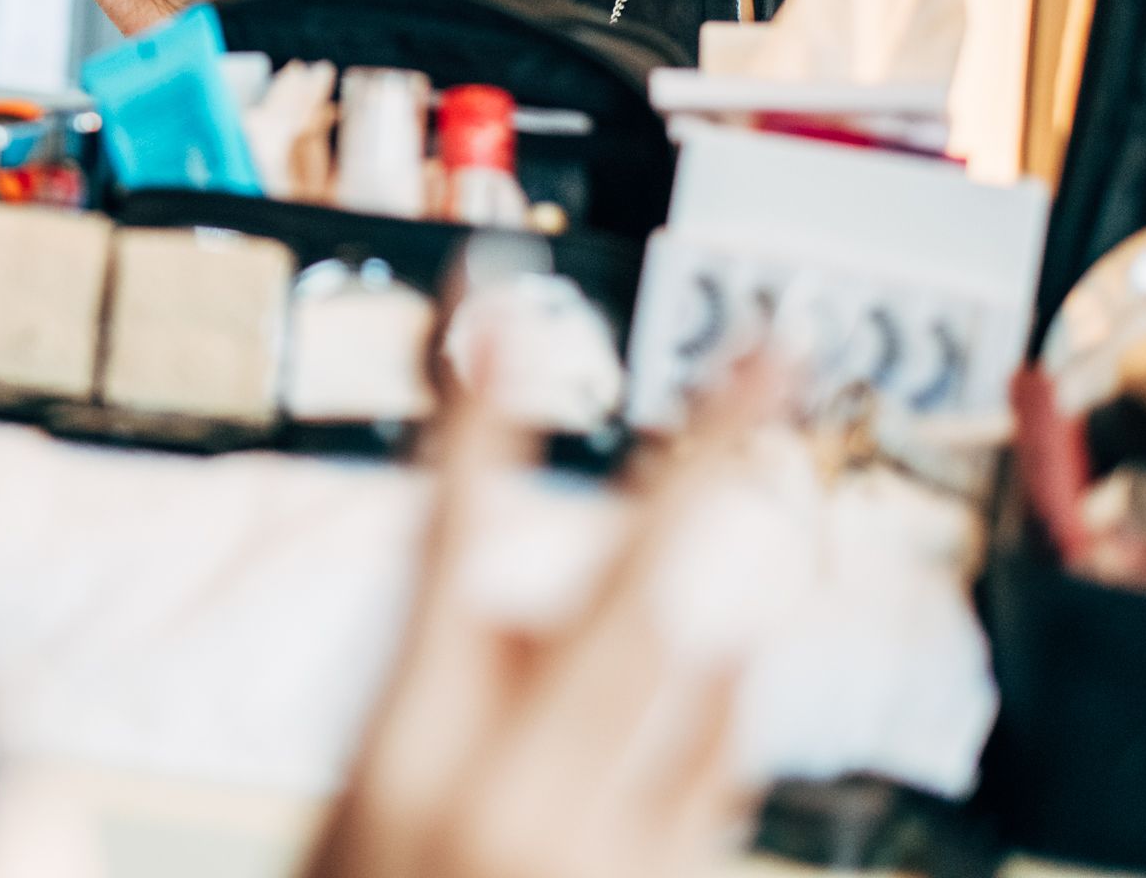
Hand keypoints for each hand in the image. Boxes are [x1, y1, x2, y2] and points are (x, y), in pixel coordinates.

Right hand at [302, 367, 783, 877]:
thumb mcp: (375, 785)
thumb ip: (458, 689)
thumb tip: (557, 611)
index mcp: (402, 755)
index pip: (443, 556)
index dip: (472, 431)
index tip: (494, 320)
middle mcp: (507, 800)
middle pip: (632, 603)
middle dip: (707, 465)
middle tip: (770, 353)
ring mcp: (599, 856)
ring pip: (701, 681)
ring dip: (690, 624)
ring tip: (640, 635)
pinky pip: (721, 764)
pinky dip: (712, 706)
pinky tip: (698, 683)